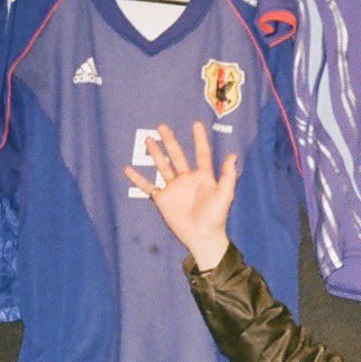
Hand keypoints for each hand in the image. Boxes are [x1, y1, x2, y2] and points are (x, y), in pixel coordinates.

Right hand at [124, 122, 237, 270]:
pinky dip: (137, 178)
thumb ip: (227, 175)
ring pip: (162, 166)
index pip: (201, 154)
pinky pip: (147, 186)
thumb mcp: (224, 194)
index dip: (199, 139)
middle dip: (170, 141)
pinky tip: (128, 169)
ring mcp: (173, 188)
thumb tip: (233, 155)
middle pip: (177, 156)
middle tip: (162, 126)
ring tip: (148, 140)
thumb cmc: (215, 217)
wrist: (202, 237)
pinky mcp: (162, 199)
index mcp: (203, 177)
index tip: (196, 124)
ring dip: (155, 153)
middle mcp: (187, 179)